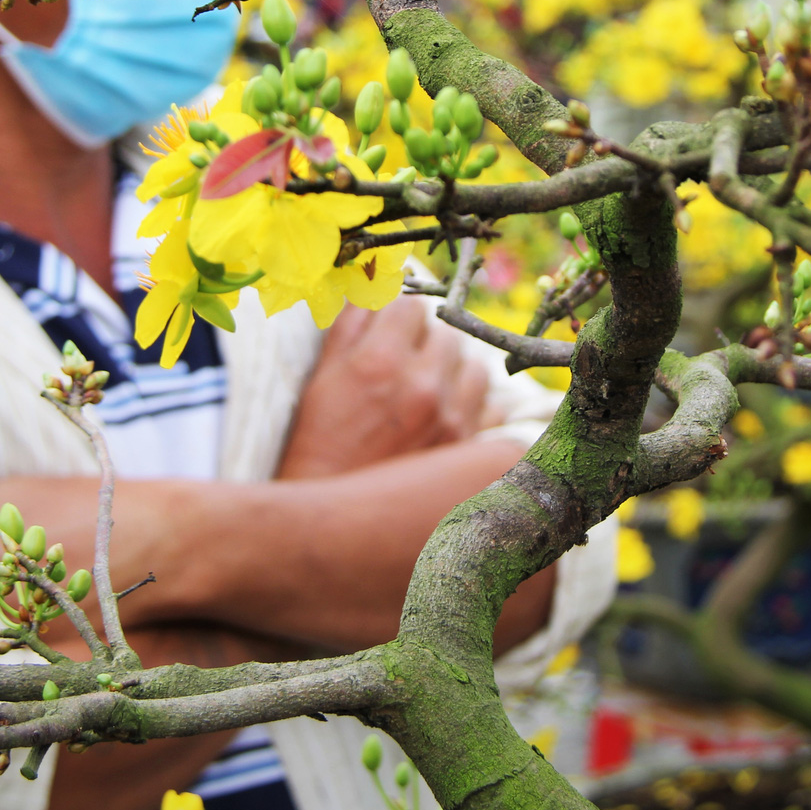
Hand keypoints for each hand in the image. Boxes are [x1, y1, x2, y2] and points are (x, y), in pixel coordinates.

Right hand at [276, 298, 495, 479]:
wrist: (334, 522)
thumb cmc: (318, 446)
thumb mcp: (321, 380)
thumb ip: (348, 327)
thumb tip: (367, 287)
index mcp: (380, 363)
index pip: (409, 304)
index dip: (397, 314)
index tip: (389, 329)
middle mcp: (423, 386)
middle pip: (445, 332)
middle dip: (425, 341)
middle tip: (405, 362)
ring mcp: (452, 419)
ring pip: (475, 366)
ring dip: (455, 370)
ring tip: (430, 388)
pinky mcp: (468, 447)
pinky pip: (492, 405)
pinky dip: (474, 404)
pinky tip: (448, 415)